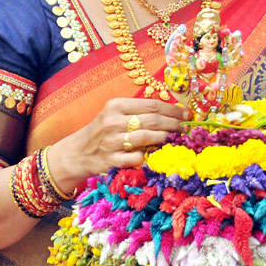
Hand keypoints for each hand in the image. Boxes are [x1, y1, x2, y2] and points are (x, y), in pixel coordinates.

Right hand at [52, 98, 190, 192]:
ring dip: (165, 139)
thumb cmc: (104, 131)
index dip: (173, 110)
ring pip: (146, 138)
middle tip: (186, 128)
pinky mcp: (110, 160)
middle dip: (174, 124)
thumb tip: (173, 113)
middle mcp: (112, 121)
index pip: (152, 105)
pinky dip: (148, 156)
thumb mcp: (116, 114)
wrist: (78, 152)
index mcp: (116, 105)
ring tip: (175, 139)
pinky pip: (136, 157)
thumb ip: (139, 112)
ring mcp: (111, 141)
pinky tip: (155, 155)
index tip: (187, 114)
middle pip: (152, 120)